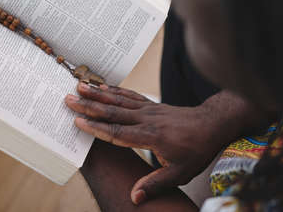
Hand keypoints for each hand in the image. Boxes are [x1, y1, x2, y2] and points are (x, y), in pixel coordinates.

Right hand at [65, 83, 269, 204]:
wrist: (213, 124)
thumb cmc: (197, 149)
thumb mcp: (181, 173)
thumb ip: (156, 183)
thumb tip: (134, 196)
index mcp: (151, 136)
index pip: (118, 133)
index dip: (97, 128)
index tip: (78, 122)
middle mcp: (147, 119)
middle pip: (113, 112)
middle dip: (89, 106)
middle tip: (69, 98)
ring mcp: (149, 109)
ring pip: (119, 100)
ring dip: (98, 94)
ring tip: (80, 86)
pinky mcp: (152, 104)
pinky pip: (130, 96)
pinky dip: (115, 90)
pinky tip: (103, 86)